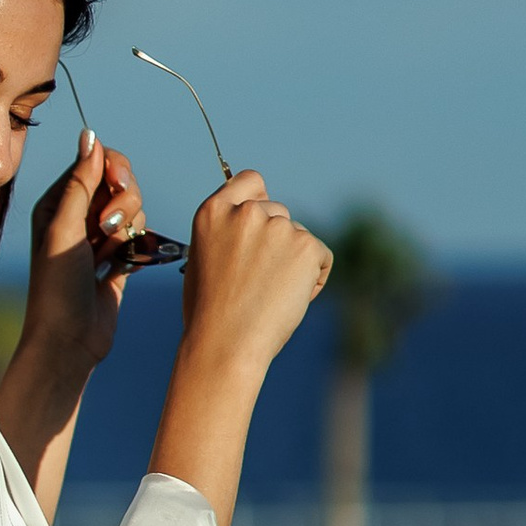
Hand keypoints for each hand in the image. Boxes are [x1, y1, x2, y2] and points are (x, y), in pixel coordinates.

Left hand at [23, 130, 144, 374]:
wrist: (68, 342)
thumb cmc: (56, 286)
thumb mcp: (64, 228)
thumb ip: (80, 182)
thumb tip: (91, 134)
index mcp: (58, 203)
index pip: (96, 162)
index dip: (113, 168)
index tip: (118, 185)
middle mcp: (78, 217)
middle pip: (121, 183)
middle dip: (125, 201)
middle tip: (110, 229)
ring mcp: (100, 239)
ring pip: (135, 209)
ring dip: (130, 227)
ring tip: (111, 252)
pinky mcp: (118, 261)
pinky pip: (140, 237)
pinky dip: (137, 247)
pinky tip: (121, 266)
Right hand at [179, 169, 331, 373]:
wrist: (226, 345)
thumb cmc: (210, 313)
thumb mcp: (204, 258)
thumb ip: (227, 232)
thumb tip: (255, 221)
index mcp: (213, 211)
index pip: (250, 181)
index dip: (260, 199)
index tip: (263, 217)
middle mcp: (246, 212)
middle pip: (278, 211)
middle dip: (277, 239)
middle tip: (262, 280)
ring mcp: (277, 227)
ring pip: (299, 236)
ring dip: (294, 260)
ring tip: (271, 296)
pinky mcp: (306, 246)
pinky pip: (321, 257)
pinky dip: (313, 278)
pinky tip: (290, 299)